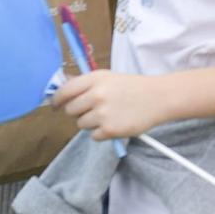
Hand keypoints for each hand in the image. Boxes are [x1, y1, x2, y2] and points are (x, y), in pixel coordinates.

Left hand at [53, 69, 174, 140]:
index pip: (64, 91)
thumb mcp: (108, 77)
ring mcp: (103, 113)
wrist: (158, 98)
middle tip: (93, 109)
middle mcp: (96, 95)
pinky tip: (115, 123)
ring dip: (91, 123)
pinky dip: (102, 133)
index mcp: (94, 79)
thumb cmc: (132, 87)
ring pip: (81, 124)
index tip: (56, 105)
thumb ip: (84, 83)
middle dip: (78, 112)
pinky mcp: (110, 130)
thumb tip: (60, 86)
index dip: (57, 100)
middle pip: (70, 110)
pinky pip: (94, 136)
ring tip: (108, 115)